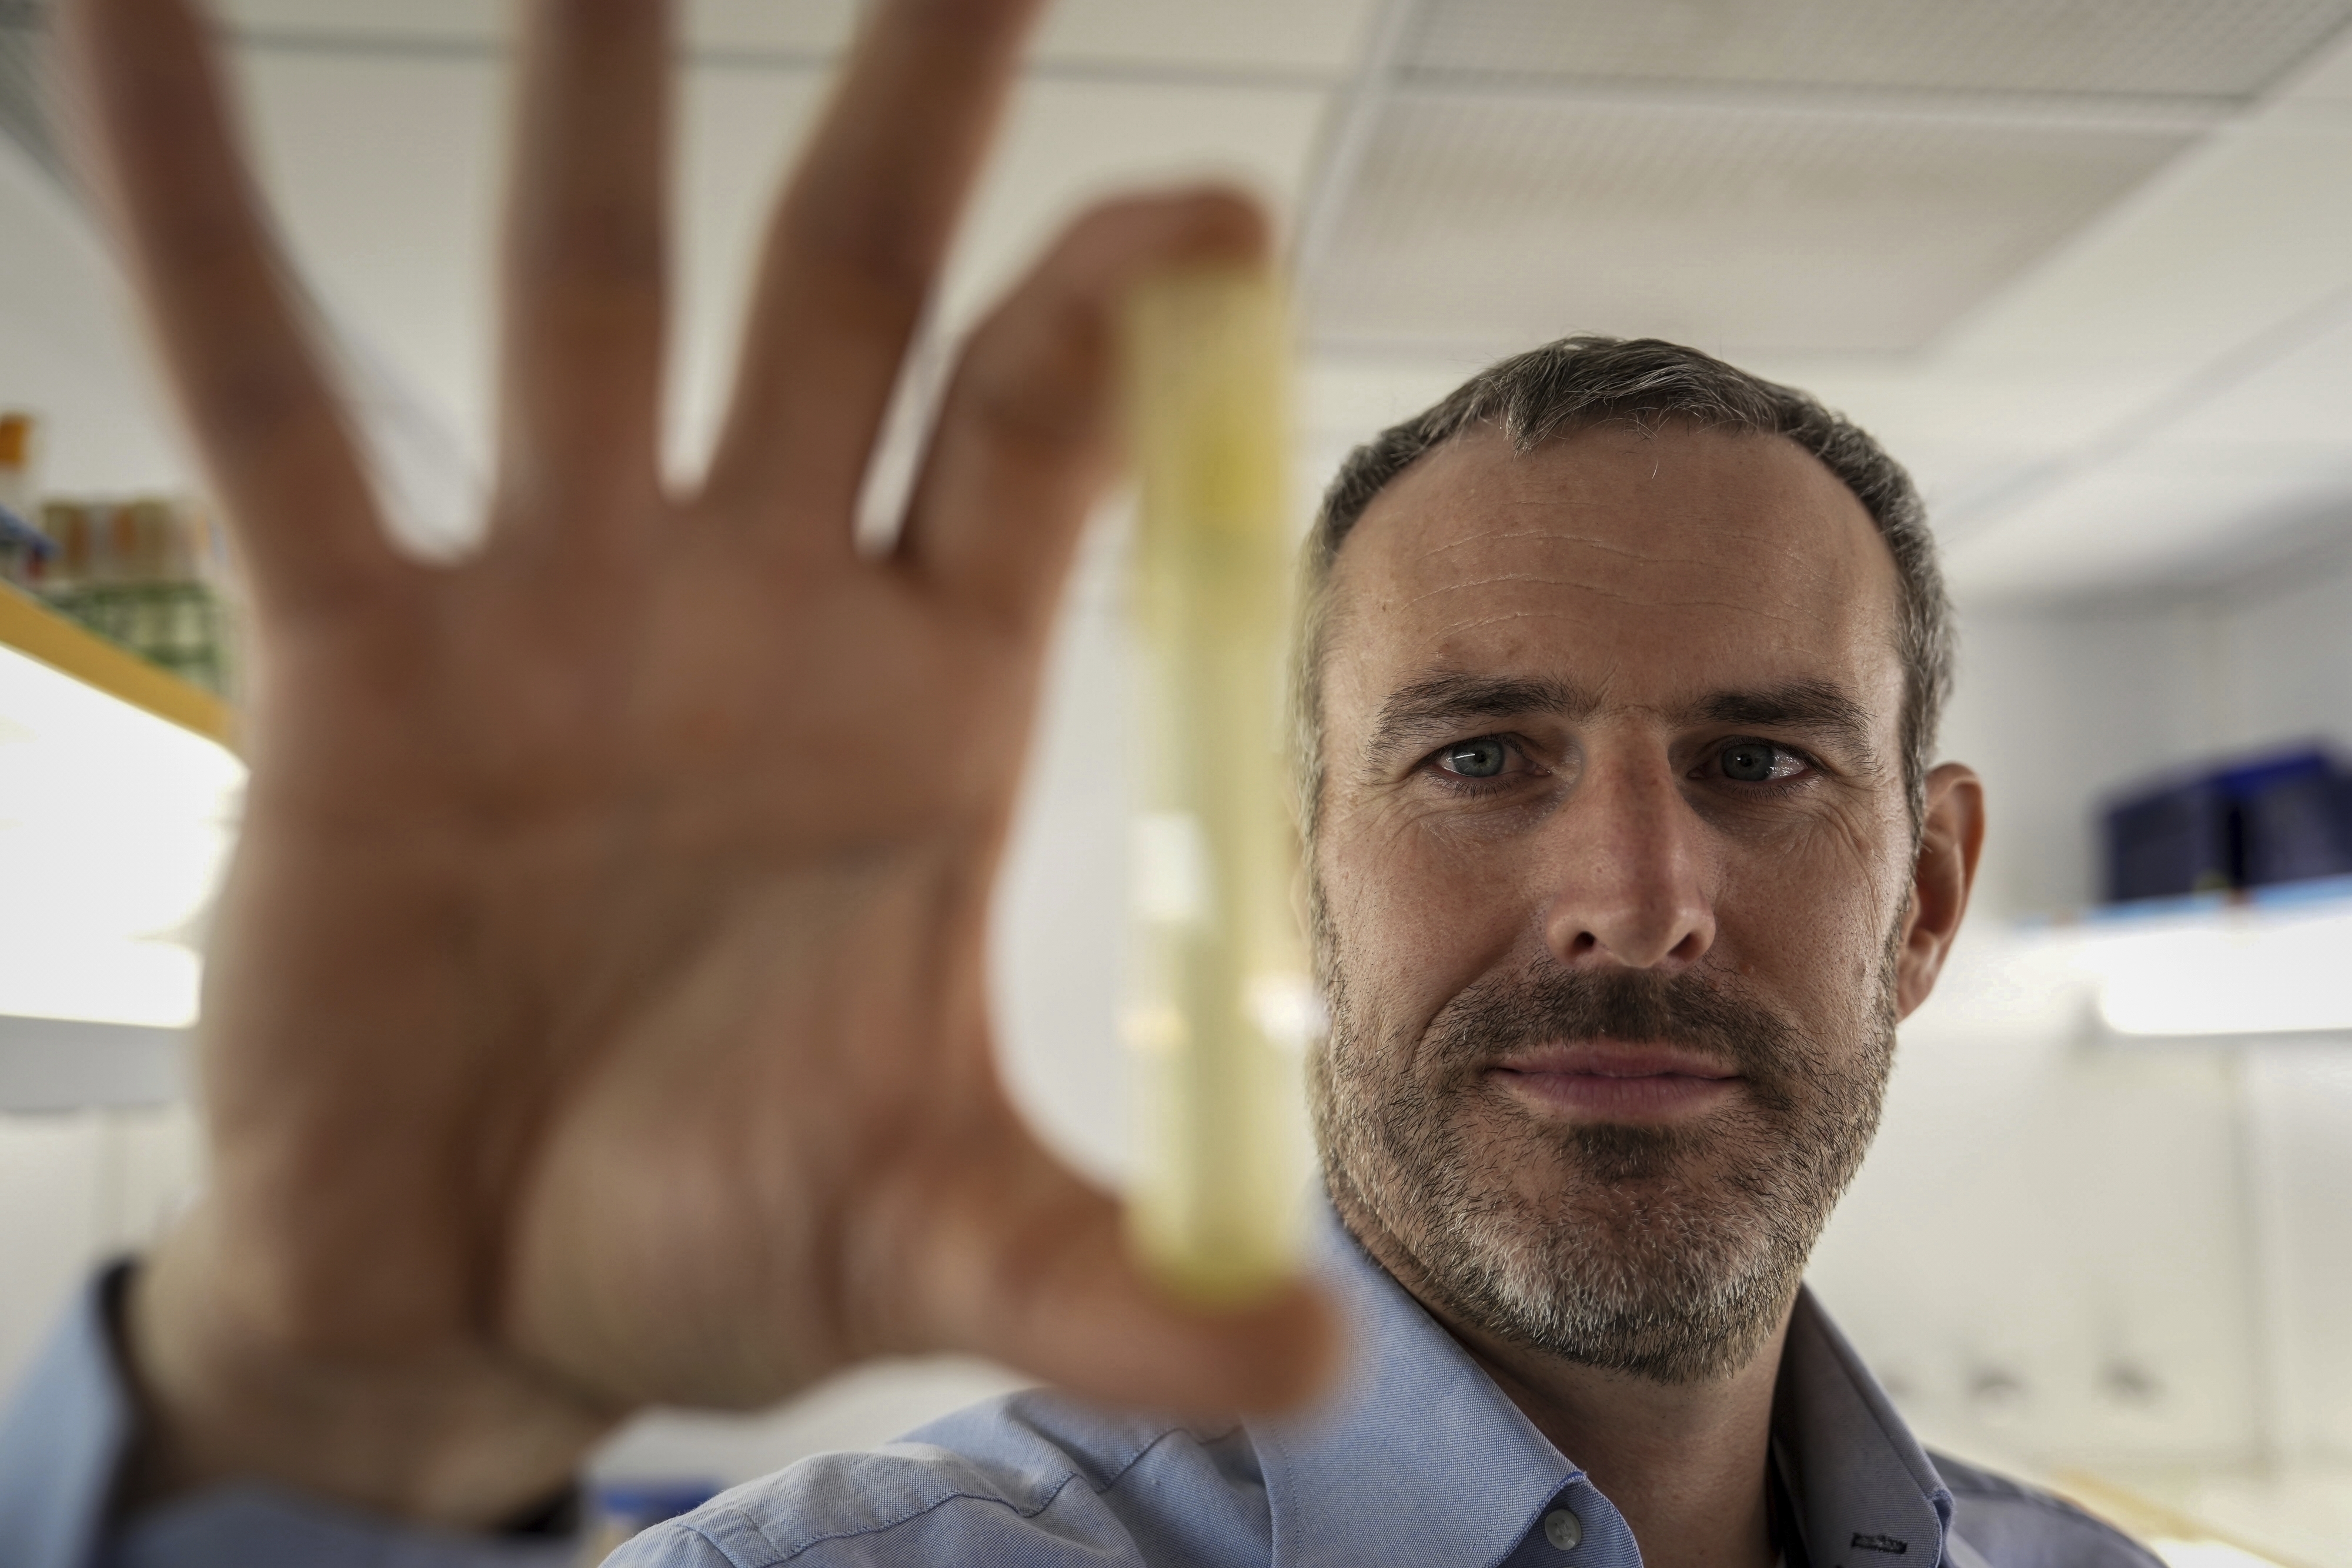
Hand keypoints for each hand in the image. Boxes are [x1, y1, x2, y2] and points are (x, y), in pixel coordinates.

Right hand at [64, 0, 1331, 1526]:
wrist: (487, 1294)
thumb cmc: (719, 1245)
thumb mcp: (931, 1247)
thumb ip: (1115, 1278)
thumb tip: (1314, 1369)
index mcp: (929, 703)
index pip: (1039, 444)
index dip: (1117, 318)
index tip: (1213, 200)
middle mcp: (757, 604)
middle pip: (854, 291)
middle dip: (908, 106)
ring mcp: (556, 606)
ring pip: (586, 293)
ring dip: (587, 98)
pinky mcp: (361, 659)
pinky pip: (276, 411)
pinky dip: (207, 231)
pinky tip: (142, 36)